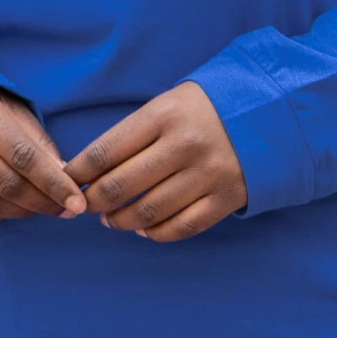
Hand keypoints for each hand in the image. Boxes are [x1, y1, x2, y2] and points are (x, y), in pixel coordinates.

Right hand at [0, 82, 87, 222]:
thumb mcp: (11, 107)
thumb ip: (37, 140)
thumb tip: (63, 176)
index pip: (22, 154)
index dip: (53, 182)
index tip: (76, 201)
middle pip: (5, 182)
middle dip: (42, 201)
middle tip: (66, 209)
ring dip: (22, 211)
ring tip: (44, 208)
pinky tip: (15, 207)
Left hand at [65, 83, 246, 243]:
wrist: (270, 111)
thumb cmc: (205, 108)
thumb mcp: (168, 104)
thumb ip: (132, 133)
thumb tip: (87, 171)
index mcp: (164, 115)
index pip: (105, 152)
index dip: (78, 172)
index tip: (66, 181)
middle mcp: (184, 145)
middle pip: (121, 185)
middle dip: (93, 201)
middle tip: (85, 204)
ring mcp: (207, 174)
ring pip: (147, 212)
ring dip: (120, 221)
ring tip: (111, 219)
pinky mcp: (226, 198)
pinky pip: (181, 227)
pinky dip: (156, 233)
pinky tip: (144, 228)